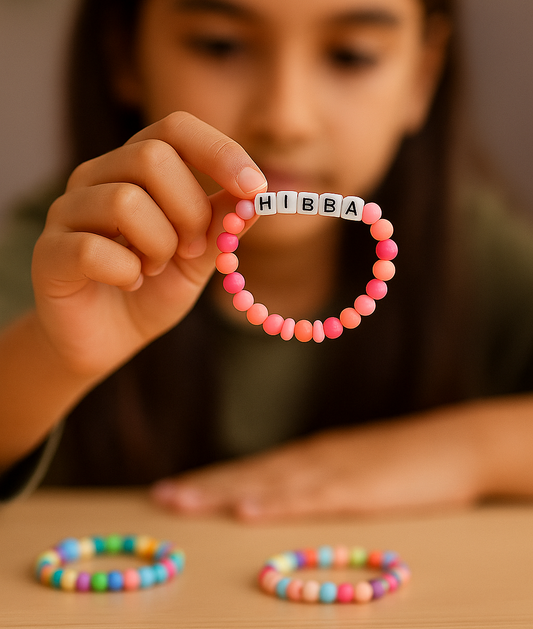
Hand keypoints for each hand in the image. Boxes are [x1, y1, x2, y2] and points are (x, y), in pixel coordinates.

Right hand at [31, 111, 265, 378]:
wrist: (106, 339)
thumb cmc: (152, 288)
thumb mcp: (200, 256)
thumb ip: (222, 224)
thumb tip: (257, 196)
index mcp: (135, 165)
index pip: (176, 128)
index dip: (219, 152)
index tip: (254, 188)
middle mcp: (97, 175)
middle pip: (151, 157)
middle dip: (189, 211)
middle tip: (192, 250)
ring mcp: (67, 210)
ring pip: (124, 201)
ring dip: (158, 245)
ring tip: (154, 269)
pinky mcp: (49, 251)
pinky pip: (93, 249)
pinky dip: (126, 272)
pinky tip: (128, 283)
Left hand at [150, 404, 483, 519]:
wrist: (453, 443)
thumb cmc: (406, 460)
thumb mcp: (355, 467)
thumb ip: (322, 477)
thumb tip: (287, 492)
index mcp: (311, 455)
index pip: (252, 470)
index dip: (211, 481)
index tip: (174, 490)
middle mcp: (312, 459)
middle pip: (249, 475)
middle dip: (203, 487)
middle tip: (160, 497)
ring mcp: (333, 471)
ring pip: (267, 484)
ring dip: (222, 494)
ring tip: (181, 503)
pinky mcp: (357, 489)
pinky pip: (309, 499)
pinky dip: (276, 505)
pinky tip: (247, 511)